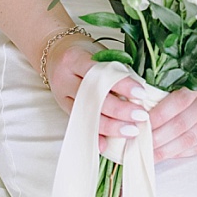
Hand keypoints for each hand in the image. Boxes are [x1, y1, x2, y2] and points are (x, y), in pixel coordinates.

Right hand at [42, 32, 153, 153]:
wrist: (54, 52)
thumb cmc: (85, 51)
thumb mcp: (99, 53)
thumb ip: (115, 69)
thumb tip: (141, 91)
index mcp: (75, 59)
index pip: (100, 74)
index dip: (121, 85)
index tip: (141, 94)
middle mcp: (64, 78)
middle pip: (92, 97)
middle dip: (119, 110)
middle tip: (140, 117)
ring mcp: (61, 95)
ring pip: (86, 114)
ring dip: (110, 126)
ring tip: (131, 131)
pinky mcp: (62, 108)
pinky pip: (79, 123)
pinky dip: (93, 135)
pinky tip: (105, 146)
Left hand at [146, 68, 196, 162]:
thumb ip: (183, 78)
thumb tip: (148, 93)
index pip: (179, 101)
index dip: (158, 114)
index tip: (139, 122)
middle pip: (182, 124)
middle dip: (157, 137)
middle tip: (137, 143)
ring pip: (192, 138)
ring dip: (168, 149)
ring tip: (150, 155)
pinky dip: (186, 151)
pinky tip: (171, 154)